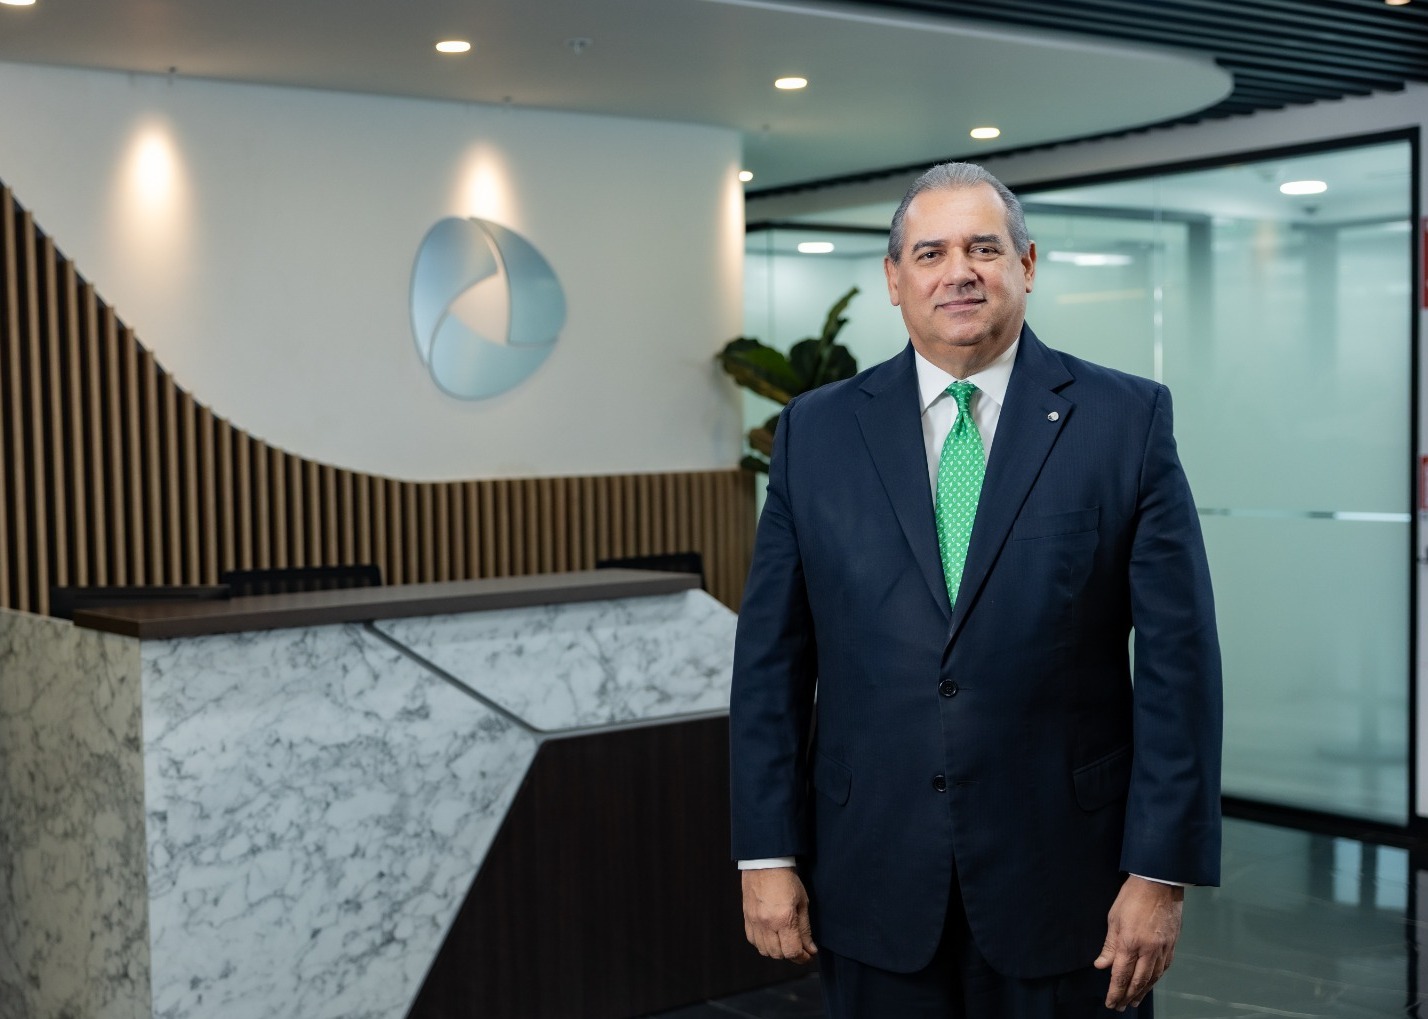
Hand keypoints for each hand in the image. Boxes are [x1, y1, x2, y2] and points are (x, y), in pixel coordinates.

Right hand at [741, 867, 816, 963]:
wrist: (765, 863)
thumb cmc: (786, 880)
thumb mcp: (803, 903)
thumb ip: (805, 929)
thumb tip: (810, 949)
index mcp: (783, 919)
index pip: (792, 952)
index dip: (802, 958)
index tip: (809, 955)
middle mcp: (767, 924)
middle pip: (778, 955)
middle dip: (791, 954)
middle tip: (799, 947)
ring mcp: (754, 922)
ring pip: (765, 951)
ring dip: (777, 951)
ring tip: (786, 940)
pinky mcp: (747, 919)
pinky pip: (753, 941)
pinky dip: (764, 944)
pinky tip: (772, 935)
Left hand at [1093, 876, 1182, 1009]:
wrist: (1159, 884)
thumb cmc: (1131, 897)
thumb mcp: (1113, 918)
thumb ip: (1109, 945)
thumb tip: (1101, 965)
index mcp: (1130, 943)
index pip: (1121, 975)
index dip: (1115, 992)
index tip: (1110, 1003)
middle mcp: (1148, 950)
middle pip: (1138, 981)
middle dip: (1128, 996)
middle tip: (1121, 1007)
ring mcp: (1162, 949)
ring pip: (1152, 977)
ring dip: (1143, 992)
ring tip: (1134, 1001)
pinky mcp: (1172, 945)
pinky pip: (1164, 968)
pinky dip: (1156, 979)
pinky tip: (1150, 984)